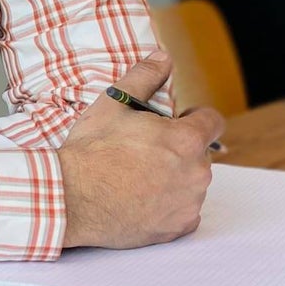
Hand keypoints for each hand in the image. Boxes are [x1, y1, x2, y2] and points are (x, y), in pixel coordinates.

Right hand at [56, 50, 220, 248]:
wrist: (71, 197)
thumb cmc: (92, 150)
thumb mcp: (114, 104)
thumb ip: (145, 77)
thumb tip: (163, 58)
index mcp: (186, 139)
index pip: (213, 121)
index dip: (195, 117)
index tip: (176, 122)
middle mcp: (196, 172)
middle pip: (201, 153)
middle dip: (180, 149)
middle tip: (145, 150)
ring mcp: (188, 203)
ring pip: (192, 183)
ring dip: (175, 177)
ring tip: (140, 175)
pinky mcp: (177, 228)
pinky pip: (184, 211)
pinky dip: (169, 205)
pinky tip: (142, 198)